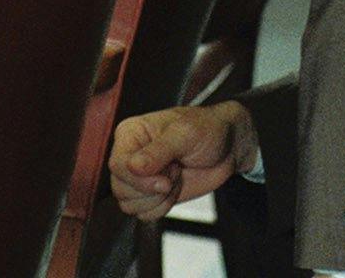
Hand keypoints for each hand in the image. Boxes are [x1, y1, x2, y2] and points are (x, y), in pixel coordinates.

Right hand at [108, 102, 258, 221]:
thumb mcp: (185, 134)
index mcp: (130, 134)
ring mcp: (138, 177)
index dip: (140, 179)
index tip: (166, 179)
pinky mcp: (150, 194)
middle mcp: (129, 155)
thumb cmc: (206, 130)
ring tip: (175, 177)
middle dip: (153, 189)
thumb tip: (133, 167)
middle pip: (120, 188)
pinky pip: (142, 214)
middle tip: (176, 170)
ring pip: (128, 204)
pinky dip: (161, 208)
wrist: (226, 147)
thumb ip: (158, 151)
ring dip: (158, 199)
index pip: (117, 165)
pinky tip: (175, 189)